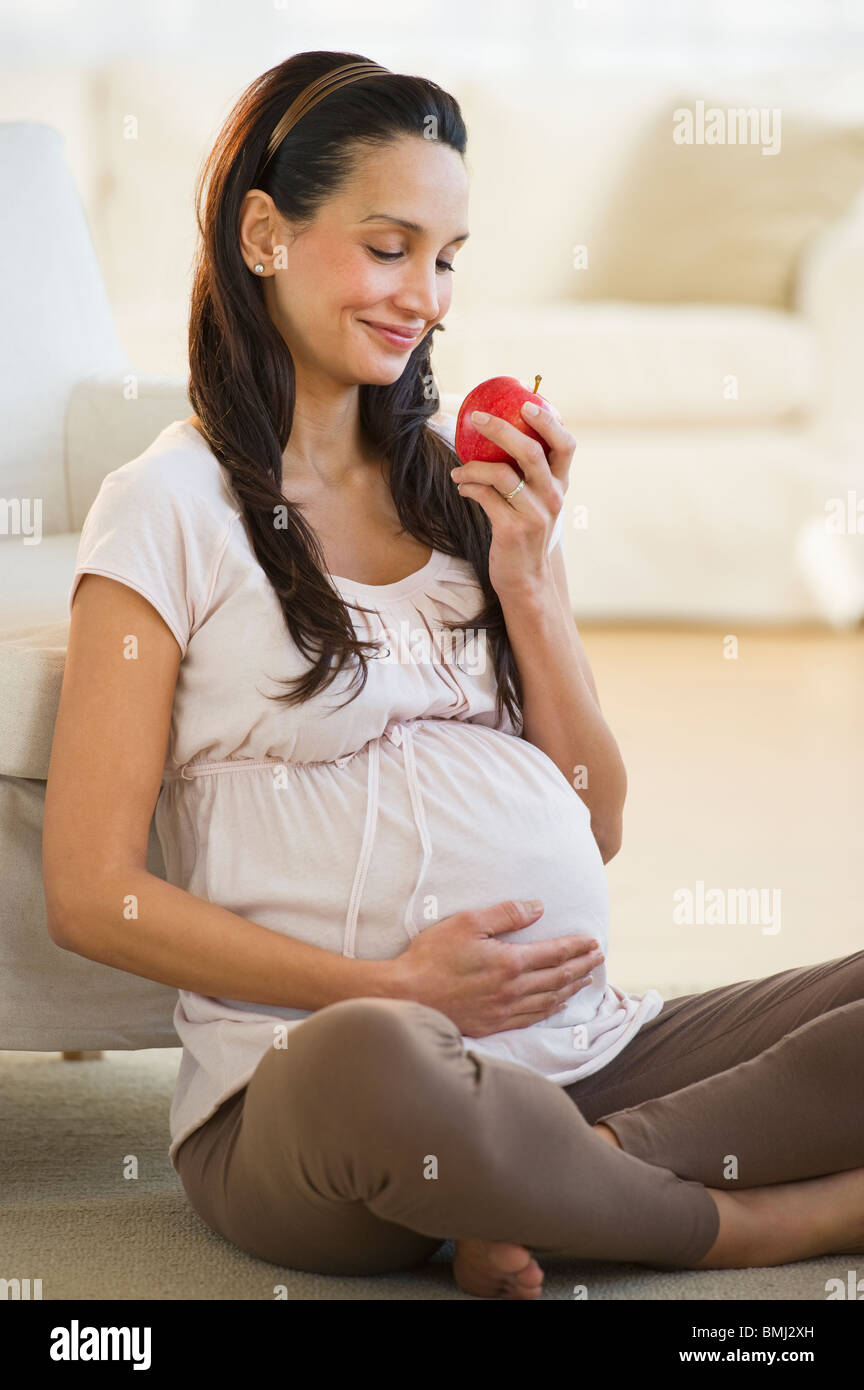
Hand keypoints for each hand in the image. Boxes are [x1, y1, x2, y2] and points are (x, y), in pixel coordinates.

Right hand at [389, 899, 603, 1037]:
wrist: (407, 995)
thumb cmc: (433, 956)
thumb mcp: (468, 923)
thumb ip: (506, 914)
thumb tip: (538, 907)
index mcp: (510, 962)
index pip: (555, 954)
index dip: (577, 947)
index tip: (593, 941)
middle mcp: (513, 990)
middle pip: (558, 977)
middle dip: (582, 966)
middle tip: (599, 958)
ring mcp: (504, 1010)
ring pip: (549, 1000)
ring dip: (571, 988)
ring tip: (586, 979)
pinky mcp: (493, 1024)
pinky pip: (532, 1017)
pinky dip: (551, 1009)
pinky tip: (557, 1004)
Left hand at [449, 400, 574, 600]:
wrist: (525, 578)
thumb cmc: (524, 531)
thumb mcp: (535, 501)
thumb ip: (527, 473)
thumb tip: (499, 432)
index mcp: (560, 484)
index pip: (566, 445)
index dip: (549, 422)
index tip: (528, 404)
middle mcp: (552, 496)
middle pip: (531, 451)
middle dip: (502, 429)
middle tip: (477, 418)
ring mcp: (534, 514)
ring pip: (502, 473)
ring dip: (473, 465)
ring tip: (458, 469)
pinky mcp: (512, 530)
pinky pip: (485, 496)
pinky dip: (468, 486)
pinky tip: (461, 486)